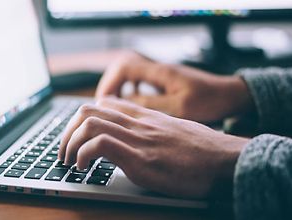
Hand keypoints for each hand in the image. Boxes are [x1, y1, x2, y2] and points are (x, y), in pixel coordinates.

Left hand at [58, 97, 248, 198]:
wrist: (228, 160)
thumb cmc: (205, 150)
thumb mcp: (176, 132)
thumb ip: (154, 130)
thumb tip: (139, 140)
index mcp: (146, 116)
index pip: (104, 103)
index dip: (83, 118)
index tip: (77, 136)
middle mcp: (138, 123)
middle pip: (88, 110)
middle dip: (67, 131)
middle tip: (64, 151)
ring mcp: (139, 139)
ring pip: (89, 123)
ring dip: (69, 143)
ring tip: (69, 161)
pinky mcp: (141, 159)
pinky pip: (100, 145)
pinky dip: (83, 155)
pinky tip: (84, 168)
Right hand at [96, 51, 253, 122]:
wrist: (230, 95)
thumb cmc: (210, 101)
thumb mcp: (179, 107)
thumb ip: (150, 105)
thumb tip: (123, 104)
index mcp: (160, 72)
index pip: (124, 67)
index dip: (109, 83)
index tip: (103, 101)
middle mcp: (158, 70)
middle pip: (122, 68)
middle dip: (110, 85)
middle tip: (104, 106)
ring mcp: (162, 75)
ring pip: (130, 75)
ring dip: (119, 89)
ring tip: (113, 107)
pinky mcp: (165, 82)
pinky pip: (140, 82)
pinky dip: (131, 91)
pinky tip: (132, 105)